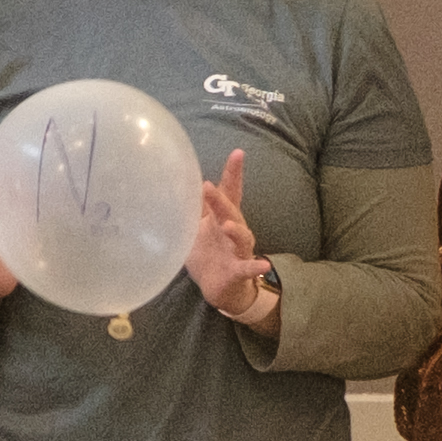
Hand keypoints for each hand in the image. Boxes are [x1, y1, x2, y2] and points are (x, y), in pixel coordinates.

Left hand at [186, 149, 276, 326]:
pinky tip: (263, 265)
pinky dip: (255, 266)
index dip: (233, 173)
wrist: (217, 287)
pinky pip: (248, 268)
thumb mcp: (196, 228)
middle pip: (230, 211)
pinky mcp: (238, 271)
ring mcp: (237, 250)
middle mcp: (233, 230)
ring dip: (236, 230)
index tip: (238, 153)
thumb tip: (179, 182)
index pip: (229, 192)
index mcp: (221, 217)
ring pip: (241, 237)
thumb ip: (193, 207)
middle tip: (207, 186)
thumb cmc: (207, 253)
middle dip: (220, 199)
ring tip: (228, 225)